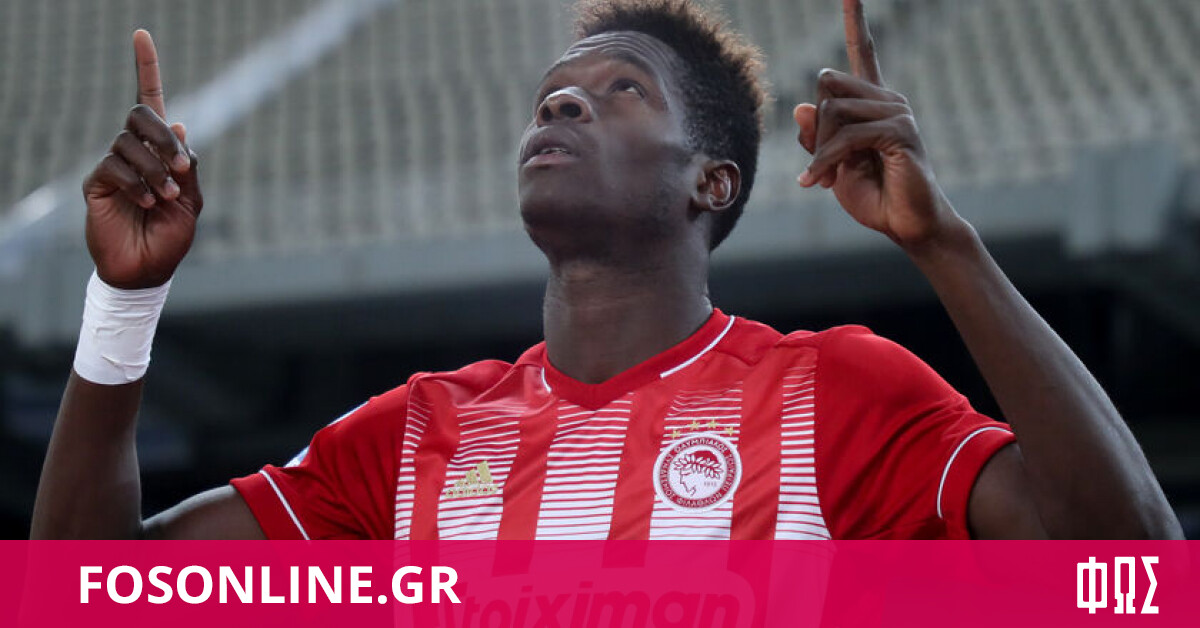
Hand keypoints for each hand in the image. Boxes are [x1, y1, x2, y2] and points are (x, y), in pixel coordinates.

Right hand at [82, 30, 201, 288]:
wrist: (147, 271)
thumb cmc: (171, 238)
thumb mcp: (192, 200)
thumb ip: (187, 164)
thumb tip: (179, 122)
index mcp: (162, 151)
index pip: (152, 102)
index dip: (147, 67)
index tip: (141, 34)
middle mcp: (137, 152)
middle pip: (141, 114)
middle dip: (163, 137)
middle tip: (180, 168)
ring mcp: (115, 165)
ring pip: (129, 141)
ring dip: (155, 169)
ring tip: (165, 197)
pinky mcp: (98, 182)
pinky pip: (115, 165)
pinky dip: (138, 183)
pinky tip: (147, 202)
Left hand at [794, 0, 957, 248]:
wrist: (906, 225)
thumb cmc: (872, 196)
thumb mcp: (832, 165)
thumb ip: (817, 137)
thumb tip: (802, 106)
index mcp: (871, 102)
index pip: (863, 51)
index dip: (856, 20)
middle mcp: (887, 99)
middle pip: (828, 84)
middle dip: (816, 128)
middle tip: (820, 166)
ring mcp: (897, 112)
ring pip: (832, 110)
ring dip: (821, 152)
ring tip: (825, 179)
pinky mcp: (900, 131)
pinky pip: (845, 136)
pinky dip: (826, 162)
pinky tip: (820, 183)